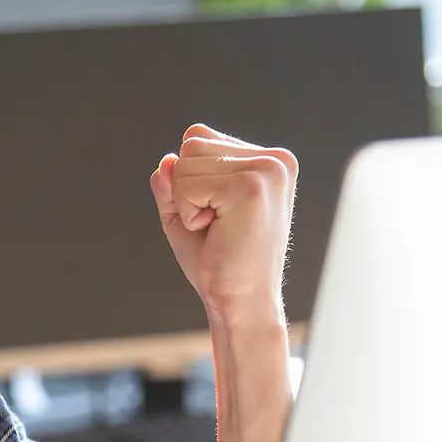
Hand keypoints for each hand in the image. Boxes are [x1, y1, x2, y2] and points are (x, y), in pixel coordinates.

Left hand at [151, 123, 297, 326]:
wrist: (241, 303)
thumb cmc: (217, 264)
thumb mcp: (185, 215)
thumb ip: (172, 184)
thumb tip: (166, 161)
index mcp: (268, 160)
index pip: (199, 138)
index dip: (189, 180)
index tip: (217, 214)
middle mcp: (275, 158)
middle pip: (192, 144)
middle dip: (186, 190)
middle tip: (217, 226)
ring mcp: (267, 169)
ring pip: (186, 162)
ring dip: (188, 203)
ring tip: (219, 229)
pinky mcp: (252, 186)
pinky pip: (187, 184)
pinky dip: (189, 213)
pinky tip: (218, 232)